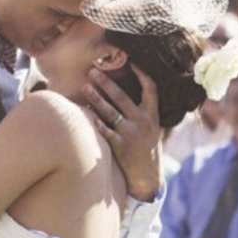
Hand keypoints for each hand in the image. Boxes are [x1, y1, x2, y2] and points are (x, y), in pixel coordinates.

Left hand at [83, 64, 161, 200]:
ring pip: (109, 111)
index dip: (142, 73)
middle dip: (106, 82)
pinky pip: (104, 129)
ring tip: (84, 88)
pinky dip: (95, 121)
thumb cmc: (147, 149)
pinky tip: (86, 113)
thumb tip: (131, 93)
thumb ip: (145, 112)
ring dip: (95, 98)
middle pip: (122, 97)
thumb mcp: (153, 129)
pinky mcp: (120, 146)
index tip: (132, 61)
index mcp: (153, 115)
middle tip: (93, 71)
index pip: (150, 88)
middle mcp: (143, 122)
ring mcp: (131, 134)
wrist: (147, 176)